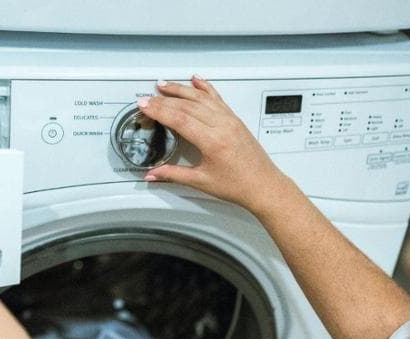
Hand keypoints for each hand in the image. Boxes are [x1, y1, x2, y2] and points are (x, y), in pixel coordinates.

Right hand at [139, 76, 291, 213]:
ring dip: (181, 89)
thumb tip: (154, 174)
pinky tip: (196, 80)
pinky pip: (217, 98)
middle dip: (164, 100)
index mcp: (213, 141)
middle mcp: (223, 126)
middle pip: (188, 105)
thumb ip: (173, 175)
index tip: (145, 105)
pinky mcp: (235, 119)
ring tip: (164, 85)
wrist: (264, 186)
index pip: (180, 119)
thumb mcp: (201, 181)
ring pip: (202, 98)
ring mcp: (230, 120)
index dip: (159, 110)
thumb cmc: (239, 185)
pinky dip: (205, 87)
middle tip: (148, 98)